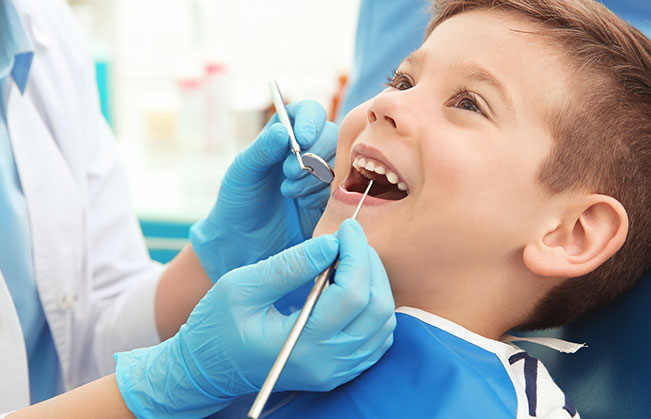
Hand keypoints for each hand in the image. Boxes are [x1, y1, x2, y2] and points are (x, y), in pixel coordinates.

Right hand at [114, 220, 395, 417]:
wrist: (207, 370)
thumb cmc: (216, 327)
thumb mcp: (241, 287)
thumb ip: (289, 266)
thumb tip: (331, 244)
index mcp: (301, 344)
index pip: (352, 295)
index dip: (356, 254)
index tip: (346, 228)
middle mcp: (327, 363)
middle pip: (376, 308)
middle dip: (369, 264)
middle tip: (350, 239)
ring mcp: (335, 371)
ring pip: (383, 323)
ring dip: (375, 284)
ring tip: (351, 258)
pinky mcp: (337, 371)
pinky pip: (377, 338)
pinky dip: (374, 307)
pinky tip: (354, 286)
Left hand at [190, 100, 336, 282]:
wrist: (243, 243)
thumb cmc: (238, 201)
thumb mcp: (243, 171)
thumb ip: (262, 149)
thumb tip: (282, 131)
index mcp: (285, 134)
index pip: (309, 113)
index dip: (310, 121)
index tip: (301, 139)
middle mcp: (308, 150)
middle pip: (331, 136)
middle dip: (312, 154)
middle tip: (288, 173)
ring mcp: (322, 175)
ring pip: (338, 163)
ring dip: (314, 177)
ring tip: (289, 192)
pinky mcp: (331, 199)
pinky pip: (340, 190)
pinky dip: (321, 195)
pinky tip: (302, 205)